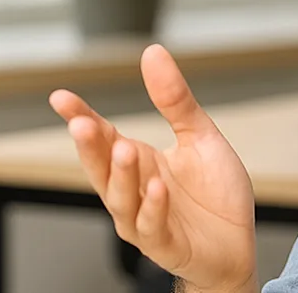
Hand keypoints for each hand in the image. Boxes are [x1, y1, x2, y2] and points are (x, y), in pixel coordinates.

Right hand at [50, 44, 257, 292]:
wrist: (236, 242)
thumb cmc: (214, 193)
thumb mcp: (200, 136)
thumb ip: (175, 100)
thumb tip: (152, 52)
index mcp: (138, 162)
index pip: (102, 137)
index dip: (81, 117)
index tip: (60, 97)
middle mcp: (133, 190)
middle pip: (102, 168)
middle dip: (90, 147)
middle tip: (82, 123)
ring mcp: (145, 219)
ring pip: (121, 199)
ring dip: (121, 176)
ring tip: (125, 148)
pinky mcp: (165, 244)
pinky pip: (152, 226)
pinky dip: (152, 207)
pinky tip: (157, 186)